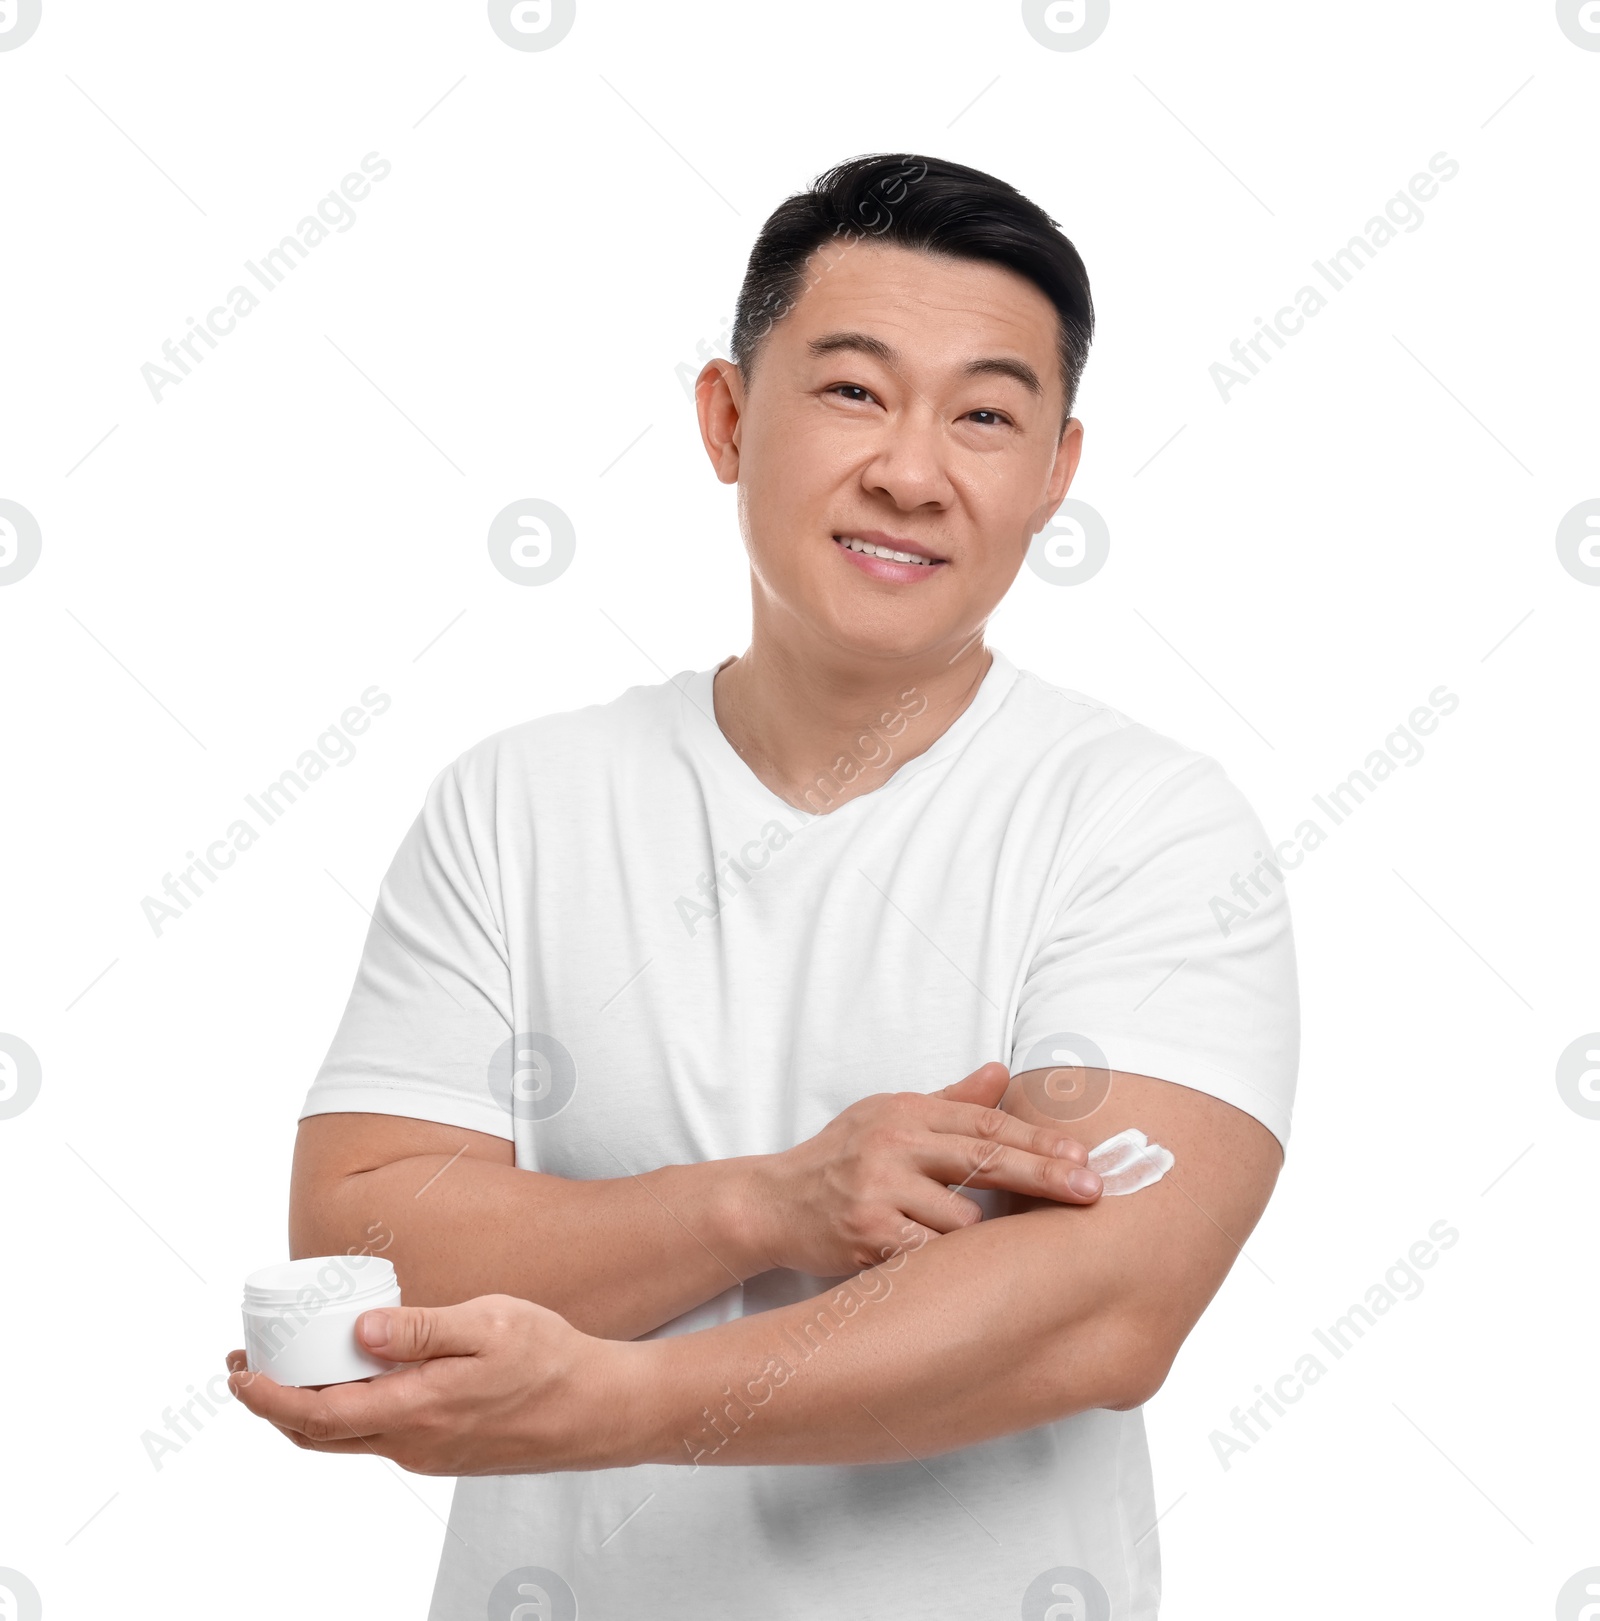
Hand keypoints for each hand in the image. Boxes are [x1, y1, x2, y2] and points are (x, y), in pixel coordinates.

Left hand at [225, 1295, 650, 1475]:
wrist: (599, 1409)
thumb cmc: (550, 1360)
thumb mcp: (489, 1325)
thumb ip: (422, 1329)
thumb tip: (358, 1331)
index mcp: (415, 1410)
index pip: (316, 1414)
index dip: (267, 1397)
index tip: (238, 1373)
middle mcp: (412, 1442)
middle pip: (319, 1435)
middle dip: (273, 1404)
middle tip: (247, 1367)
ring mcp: (428, 1452)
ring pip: (348, 1438)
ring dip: (309, 1409)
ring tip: (295, 1366)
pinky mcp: (445, 1450)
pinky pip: (379, 1435)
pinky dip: (349, 1411)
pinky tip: (362, 1376)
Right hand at [744, 1061, 1101, 1276]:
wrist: (773, 1202)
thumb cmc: (841, 1158)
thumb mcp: (890, 1117)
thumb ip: (950, 1101)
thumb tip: (1002, 1071)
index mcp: (906, 1111)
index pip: (985, 1121)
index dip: (1038, 1139)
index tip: (1083, 1156)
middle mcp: (893, 1142)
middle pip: (986, 1157)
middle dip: (1045, 1175)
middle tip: (1093, 1191)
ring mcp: (878, 1186)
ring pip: (962, 1216)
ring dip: (976, 1234)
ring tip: (959, 1238)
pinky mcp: (866, 1232)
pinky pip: (930, 1252)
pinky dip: (944, 1261)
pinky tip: (942, 1267)